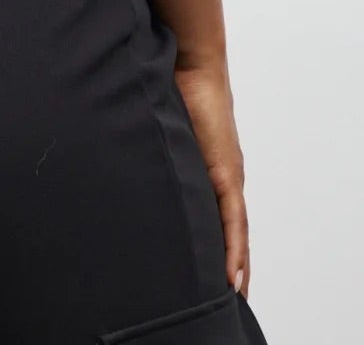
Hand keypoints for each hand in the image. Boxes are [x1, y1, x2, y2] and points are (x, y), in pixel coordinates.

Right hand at [173, 58, 250, 298]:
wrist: (190, 62)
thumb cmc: (173, 86)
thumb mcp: (162, 129)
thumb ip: (154, 148)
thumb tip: (129, 158)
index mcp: (209, 169)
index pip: (217, 218)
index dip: (219, 249)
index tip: (217, 280)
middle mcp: (223, 177)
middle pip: (230, 233)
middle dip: (230, 266)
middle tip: (227, 301)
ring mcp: (227, 176)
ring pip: (235, 233)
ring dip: (235, 266)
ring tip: (234, 299)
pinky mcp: (225, 171)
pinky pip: (232, 220)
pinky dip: (232, 249)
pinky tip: (232, 276)